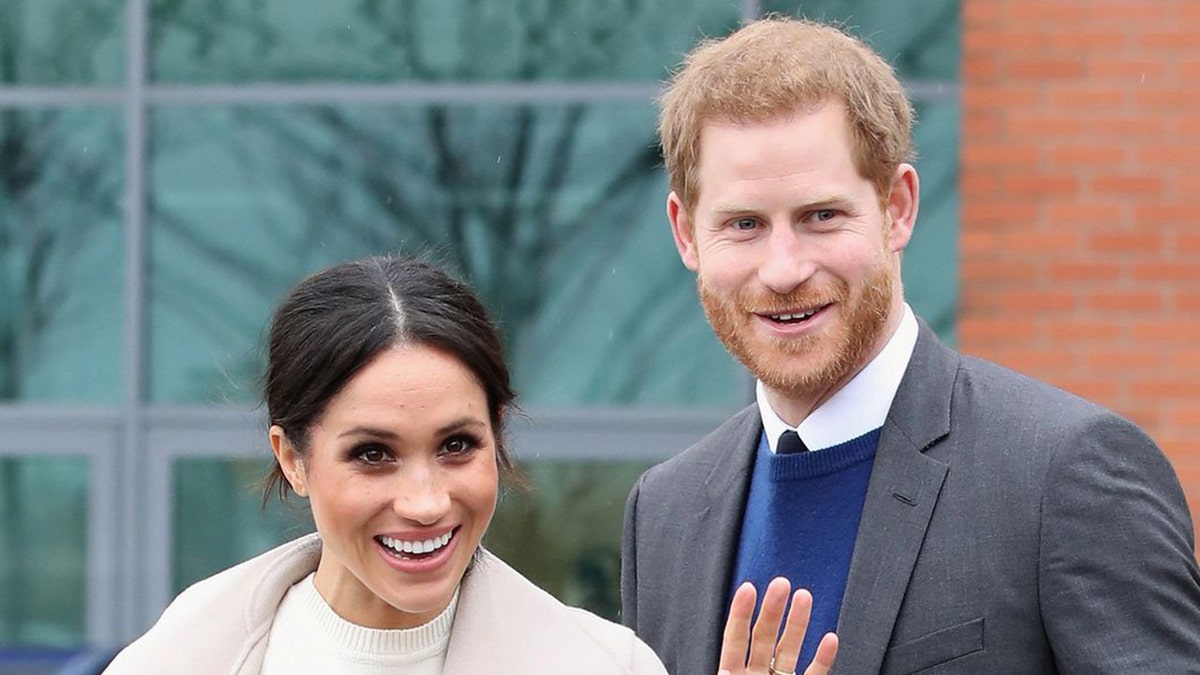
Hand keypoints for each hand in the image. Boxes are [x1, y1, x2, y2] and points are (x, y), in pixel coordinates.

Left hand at [717, 578, 837, 674]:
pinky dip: (823, 658)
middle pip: (764, 636)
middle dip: (772, 608)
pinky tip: (830, 639)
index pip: (735, 638)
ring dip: (797, 622)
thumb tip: (725, 671)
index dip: (741, 613)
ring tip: (804, 595)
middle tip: (780, 583)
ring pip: (789, 649)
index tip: (748, 588)